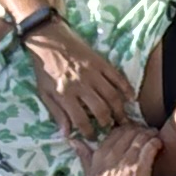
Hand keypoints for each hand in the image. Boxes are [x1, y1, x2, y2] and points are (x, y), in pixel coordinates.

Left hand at [26, 24, 139, 138]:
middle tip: (109, 128)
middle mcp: (80, 85)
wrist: (48, 39)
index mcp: (64, 93)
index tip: (92, 137)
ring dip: (119, 110)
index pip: (80, 119)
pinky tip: (131, 98)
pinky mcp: (100, 62)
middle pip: (100, 109)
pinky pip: (117, 77)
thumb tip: (66, 134)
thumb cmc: (44, 68)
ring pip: (112, 96)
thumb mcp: (44, 92)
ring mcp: (92, 73)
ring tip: (121, 118)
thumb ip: (56, 113)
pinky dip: (126, 88)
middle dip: (107, 122)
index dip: (88, 132)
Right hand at [81, 121, 159, 175]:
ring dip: (150, 135)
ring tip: (155, 138)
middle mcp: (112, 154)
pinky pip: (150, 147)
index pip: (116, 132)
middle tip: (148, 134)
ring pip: (141, 136)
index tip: (134, 134)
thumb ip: (84, 156)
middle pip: (130, 131)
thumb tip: (74, 141)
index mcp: (100, 154)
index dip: (128, 130)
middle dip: (140, 130)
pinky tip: (159, 145)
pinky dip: (156, 143)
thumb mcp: (88, 175)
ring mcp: (127, 160)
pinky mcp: (140, 167)